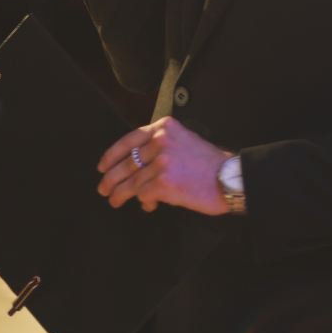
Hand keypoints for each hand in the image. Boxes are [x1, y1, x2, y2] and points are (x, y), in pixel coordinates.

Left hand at [97, 116, 230, 214]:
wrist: (228, 177)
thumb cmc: (209, 164)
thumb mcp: (183, 140)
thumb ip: (160, 145)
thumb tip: (134, 163)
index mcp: (164, 127)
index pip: (128, 139)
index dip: (111, 155)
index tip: (102, 166)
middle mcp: (161, 141)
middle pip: (126, 163)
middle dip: (111, 179)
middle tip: (104, 188)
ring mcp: (161, 162)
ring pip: (131, 182)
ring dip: (121, 194)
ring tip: (116, 200)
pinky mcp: (163, 183)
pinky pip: (142, 195)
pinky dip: (143, 202)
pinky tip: (148, 205)